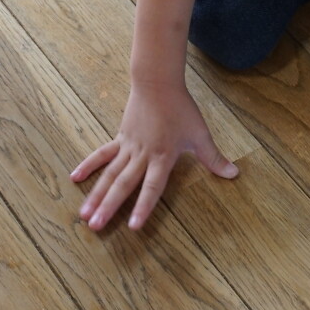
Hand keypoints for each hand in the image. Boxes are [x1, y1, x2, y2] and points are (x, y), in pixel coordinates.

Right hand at [71, 82, 237, 231]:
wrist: (157, 82)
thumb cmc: (181, 109)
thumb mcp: (200, 134)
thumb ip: (213, 158)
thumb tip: (234, 174)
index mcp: (162, 157)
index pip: (151, 188)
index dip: (143, 207)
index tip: (132, 227)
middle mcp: (142, 156)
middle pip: (123, 185)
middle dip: (109, 207)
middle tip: (95, 227)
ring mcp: (127, 147)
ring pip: (109, 175)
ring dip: (96, 195)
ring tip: (84, 215)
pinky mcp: (120, 138)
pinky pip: (102, 155)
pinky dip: (88, 166)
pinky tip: (75, 178)